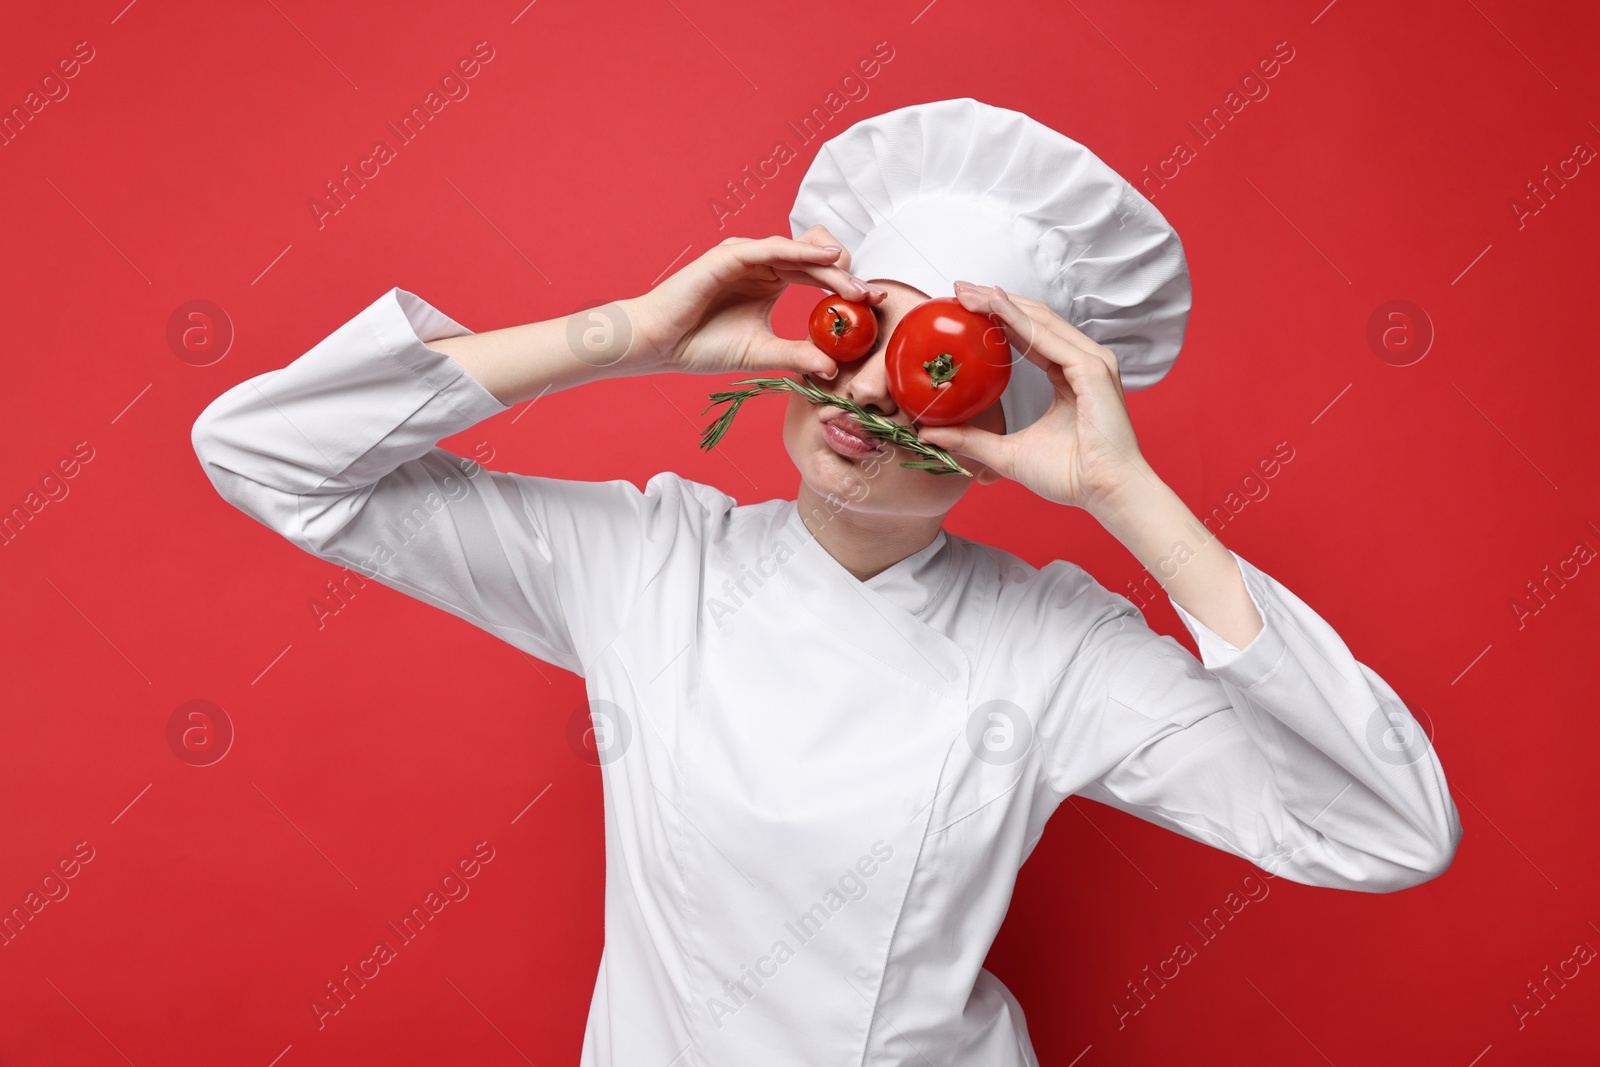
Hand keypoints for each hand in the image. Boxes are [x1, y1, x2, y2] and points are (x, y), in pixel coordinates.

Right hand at [624, 228, 885, 376]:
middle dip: (845, 275)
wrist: (658, 346)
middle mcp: (761, 264)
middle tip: (872, 295)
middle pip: (813, 258)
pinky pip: (772, 248)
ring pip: (798, 250)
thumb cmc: (701, 347)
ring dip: (830, 264)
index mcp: (770, 281)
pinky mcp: (730, 255)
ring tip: (856, 281)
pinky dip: (801, 251)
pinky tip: (827, 258)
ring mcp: (745, 255)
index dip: (846, 285)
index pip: (816, 275)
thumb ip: (796, 355)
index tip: (875, 304)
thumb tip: (834, 369)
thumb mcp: (760, 353)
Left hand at [916, 282, 1155, 513]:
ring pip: (1041, 321)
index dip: (997, 319)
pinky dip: (1020, 321)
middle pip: (1034, 319)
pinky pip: (1050, 339)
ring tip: (969, 293)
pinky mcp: (1093, 370)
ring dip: (1003, 304)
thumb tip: (928, 434)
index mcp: (1070, 376)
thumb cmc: (1070, 476)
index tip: (962, 308)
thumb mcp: (1006, 454)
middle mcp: (1083, 363)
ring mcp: (1091, 363)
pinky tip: (995, 308)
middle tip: (957, 290)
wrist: (1107, 494)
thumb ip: (971, 440)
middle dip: (995, 301)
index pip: (1030, 336)